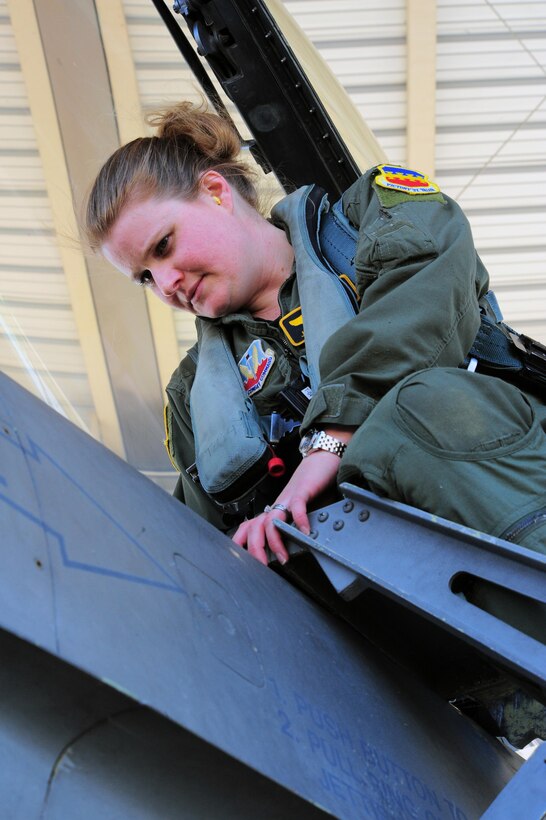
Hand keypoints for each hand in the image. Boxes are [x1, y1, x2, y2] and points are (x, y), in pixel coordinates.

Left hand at [232, 449, 341, 565]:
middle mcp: (277, 505)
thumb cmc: (312, 485)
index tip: (242, 562)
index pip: (249, 527)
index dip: (241, 543)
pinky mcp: (302, 490)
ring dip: (275, 541)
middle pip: (255, 527)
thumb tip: (296, 548)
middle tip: (263, 567)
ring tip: (284, 557)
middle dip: (255, 549)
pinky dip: (299, 521)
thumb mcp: (299, 511)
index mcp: (274, 511)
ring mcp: (288, 497)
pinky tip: (305, 533)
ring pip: (271, 520)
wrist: (322, 458)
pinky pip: (296, 506)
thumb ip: (294, 526)